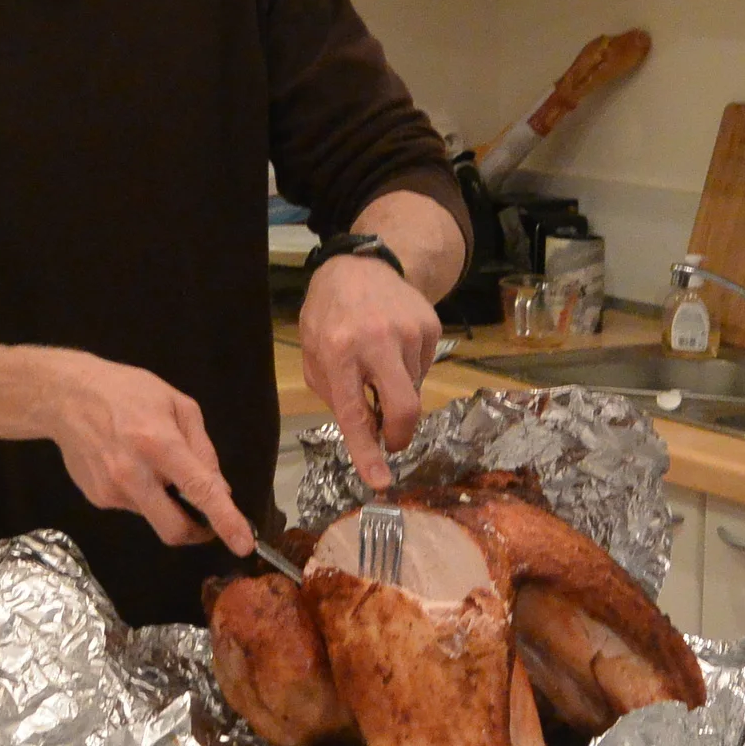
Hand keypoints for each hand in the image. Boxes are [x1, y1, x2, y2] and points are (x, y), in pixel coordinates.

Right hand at [30, 348, 253, 552]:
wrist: (67, 396)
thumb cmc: (128, 392)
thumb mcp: (177, 404)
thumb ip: (202, 448)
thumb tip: (219, 489)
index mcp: (160, 444)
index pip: (200, 491)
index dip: (226, 521)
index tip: (244, 545)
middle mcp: (134, 474)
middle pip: (174, 528)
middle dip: (197, 533)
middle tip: (206, 520)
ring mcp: (112, 491)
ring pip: (154, 516)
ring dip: (164, 502)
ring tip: (150, 465)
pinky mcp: (97, 499)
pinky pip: (133, 507)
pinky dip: (142, 494)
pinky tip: (128, 465)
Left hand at [297, 254, 440, 489]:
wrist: (362, 264)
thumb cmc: (328, 314)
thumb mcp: (313, 352)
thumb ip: (334, 393)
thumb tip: (365, 432)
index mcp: (338, 350)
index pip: (354, 413)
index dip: (367, 452)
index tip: (380, 481)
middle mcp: (378, 340)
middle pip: (405, 407)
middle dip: (400, 435)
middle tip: (391, 440)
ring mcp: (410, 332)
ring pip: (413, 390)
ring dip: (396, 391)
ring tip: (379, 364)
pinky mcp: (431, 327)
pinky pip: (424, 369)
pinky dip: (408, 371)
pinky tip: (393, 348)